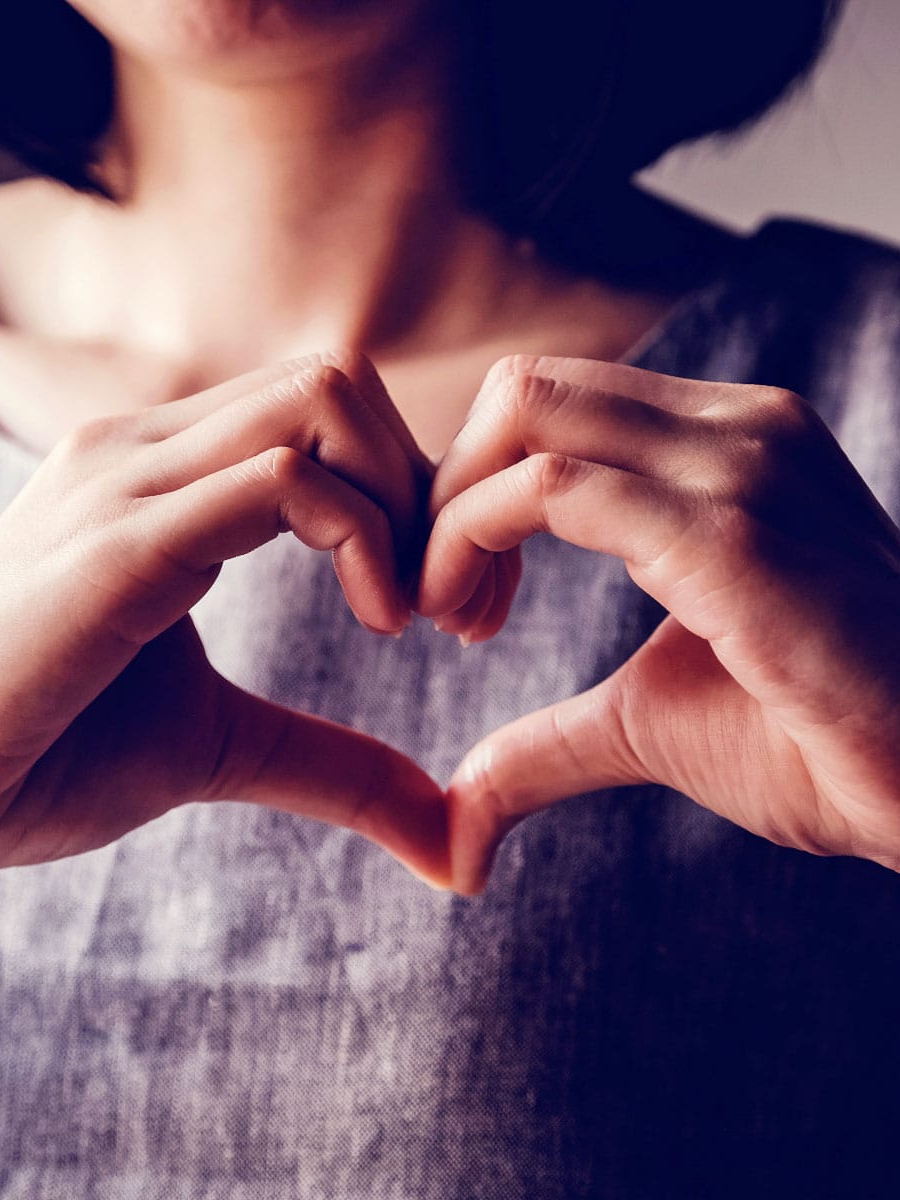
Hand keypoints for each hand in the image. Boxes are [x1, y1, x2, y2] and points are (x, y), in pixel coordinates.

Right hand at [0, 352, 450, 889]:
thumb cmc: (40, 756)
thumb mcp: (220, 746)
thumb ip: (332, 763)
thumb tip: (446, 832)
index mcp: (161, 476)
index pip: (326, 413)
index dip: (414, 495)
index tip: (446, 605)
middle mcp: (141, 450)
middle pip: (340, 382)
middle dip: (429, 485)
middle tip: (453, 607)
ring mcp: (122, 481)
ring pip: (322, 400)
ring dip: (407, 502)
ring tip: (414, 615)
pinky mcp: (115, 542)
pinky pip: (279, 480)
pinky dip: (362, 537)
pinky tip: (376, 622)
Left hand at [419, 355, 899, 891]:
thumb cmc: (813, 745)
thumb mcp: (647, 721)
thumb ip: (545, 739)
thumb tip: (458, 807)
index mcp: (723, 447)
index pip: (550, 405)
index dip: (472, 488)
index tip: (458, 594)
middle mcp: (734, 429)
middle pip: (524, 390)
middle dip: (445, 487)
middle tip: (436, 600)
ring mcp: (741, 467)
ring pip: (527, 416)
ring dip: (450, 514)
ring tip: (452, 617)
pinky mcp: (731, 533)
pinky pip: (551, 488)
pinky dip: (472, 538)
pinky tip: (471, 622)